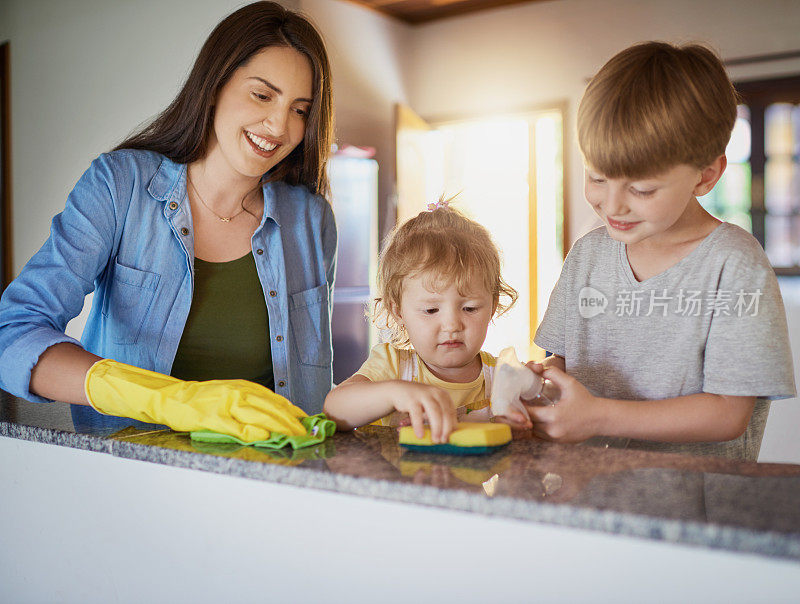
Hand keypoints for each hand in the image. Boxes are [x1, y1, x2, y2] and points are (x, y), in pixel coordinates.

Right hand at [85, 359, 306, 441]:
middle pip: (271, 408)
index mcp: (240, 388)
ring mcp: (222, 404)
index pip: (274, 400)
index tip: (308, 424)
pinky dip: (253, 432)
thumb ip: (247, 404)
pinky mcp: (209, 417)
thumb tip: (273, 417)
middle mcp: (235, 393)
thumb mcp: (225, 396)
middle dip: (292, 423)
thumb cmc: (194, 401)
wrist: (162, 396)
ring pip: (258, 417)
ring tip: (295, 439)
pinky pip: (235, 426)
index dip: (292, 413)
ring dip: (279, 428)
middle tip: (309, 436)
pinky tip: (266, 438)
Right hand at [390, 381, 455, 442]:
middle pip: (446, 413)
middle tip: (443, 441)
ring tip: (435, 440)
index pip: (452, 412)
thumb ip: (438, 417)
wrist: (398, 389)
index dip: (452, 426)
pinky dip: (419, 426)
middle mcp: (436, 393)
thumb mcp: (430, 406)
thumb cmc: (417, 401)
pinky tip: (420, 435)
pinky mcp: (412, 400)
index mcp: (443, 395)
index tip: (451, 438)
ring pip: (435, 412)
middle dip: (446, 429)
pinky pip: (417, 414)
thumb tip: (446, 436)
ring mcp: (424, 395)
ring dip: (436, 428)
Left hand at [523, 366, 602, 442]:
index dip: (520, 406)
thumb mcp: (570, 384)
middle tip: (519, 405)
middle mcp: (553, 430)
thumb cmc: (586, 400)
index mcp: (554, 416)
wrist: (601, 419)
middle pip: (528, 423)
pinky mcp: (559, 443)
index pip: (528, 413)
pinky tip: (537, 420)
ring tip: (527, 412)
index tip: (517, 399)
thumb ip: (553, 373)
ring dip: (530, 423)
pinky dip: (537, 430)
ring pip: (533, 432)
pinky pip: (541, 438)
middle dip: (523, 415)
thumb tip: (536, 368)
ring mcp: (556, 438)